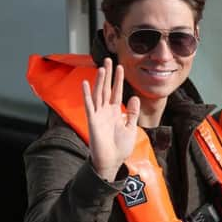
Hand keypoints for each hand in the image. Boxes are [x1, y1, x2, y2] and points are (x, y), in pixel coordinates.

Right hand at [82, 58, 139, 181]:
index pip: (117, 92)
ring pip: (98, 94)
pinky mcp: (92, 121)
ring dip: (100, 81)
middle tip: (109, 60)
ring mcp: (98, 115)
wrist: (112, 161)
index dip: (118, 80)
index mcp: (116, 112)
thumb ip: (132, 113)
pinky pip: (89, 105)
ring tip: (102, 67)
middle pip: (106, 89)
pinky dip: (87, 95)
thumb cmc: (120, 147)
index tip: (121, 67)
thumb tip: (135, 97)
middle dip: (108, 75)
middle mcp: (106, 111)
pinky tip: (86, 83)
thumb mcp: (131, 128)